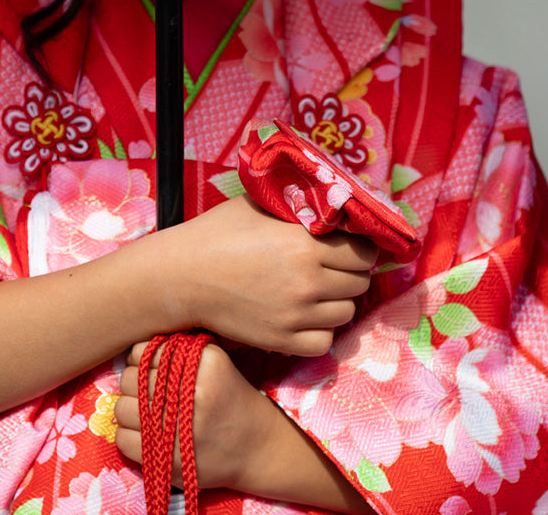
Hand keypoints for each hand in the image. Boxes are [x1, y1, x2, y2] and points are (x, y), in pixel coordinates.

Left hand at [115, 340, 370, 511]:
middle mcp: (193, 391)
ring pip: (122, 409)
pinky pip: (125, 441)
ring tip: (147, 415)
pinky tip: (148, 436)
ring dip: (130, 412)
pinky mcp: (171, 459)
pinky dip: (130, 438)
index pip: (146, 352)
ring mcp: (180, 426)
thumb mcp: (213, 363)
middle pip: (130, 379)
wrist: (258, 447)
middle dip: (134, 386)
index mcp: (204, 362)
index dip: (142, 361)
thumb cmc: (229, 398)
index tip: (152, 371)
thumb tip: (131, 351)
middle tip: (151, 395)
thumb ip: (177, 351)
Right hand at [156, 195, 376, 355]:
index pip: (364, 252)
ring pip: (347, 313)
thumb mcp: (261, 206)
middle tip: (332, 266)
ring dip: (336, 301)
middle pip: (360, 283)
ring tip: (315, 290)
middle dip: (351, 273)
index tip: (348, 246)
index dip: (359, 248)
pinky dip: (320, 330)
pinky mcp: (282, 340)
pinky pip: (324, 341)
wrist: (183, 275)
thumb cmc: (219, 232)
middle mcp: (308, 279)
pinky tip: (304, 315)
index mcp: (306, 242)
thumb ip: (299, 207)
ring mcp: (297, 314)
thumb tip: (332, 205)